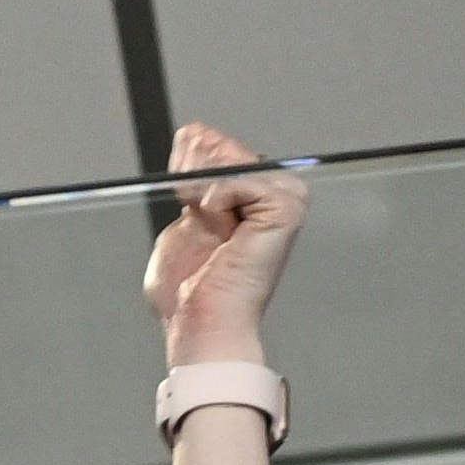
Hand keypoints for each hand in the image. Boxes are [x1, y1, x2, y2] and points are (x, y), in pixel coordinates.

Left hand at [143, 123, 305, 366]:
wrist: (200, 323)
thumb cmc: (190, 291)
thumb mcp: (184, 224)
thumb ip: (193, 187)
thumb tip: (195, 140)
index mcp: (251, 198)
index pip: (221, 148)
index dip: (190, 155)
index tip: (178, 185)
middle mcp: (275, 194)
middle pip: (226, 148)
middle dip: (194, 167)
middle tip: (190, 206)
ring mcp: (285, 200)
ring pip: (233, 160)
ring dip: (204, 184)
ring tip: (202, 217)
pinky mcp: (286, 209)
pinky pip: (242, 178)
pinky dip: (217, 197)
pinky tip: (217, 222)